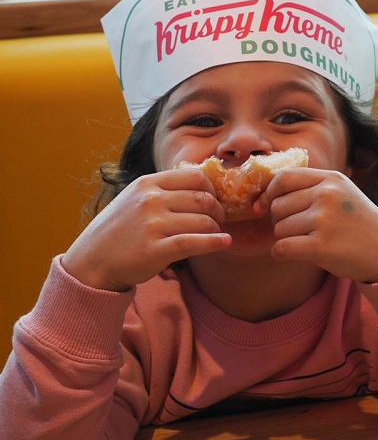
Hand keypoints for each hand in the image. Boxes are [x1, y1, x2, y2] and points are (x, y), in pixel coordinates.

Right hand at [62, 169, 230, 291]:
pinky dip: (215, 242)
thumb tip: (202, 186)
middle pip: (204, 199)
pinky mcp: (154, 249)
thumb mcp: (134, 199)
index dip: (212, 190)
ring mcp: (152, 224)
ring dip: (216, 229)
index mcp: (147, 184)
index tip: (214, 202)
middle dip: (218, 211)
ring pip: (203, 221)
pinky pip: (195, 242)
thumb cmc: (118, 231)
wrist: (90, 262)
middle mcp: (150, 200)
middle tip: (219, 222)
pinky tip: (225, 242)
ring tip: (216, 235)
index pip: (196, 177)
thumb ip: (162, 190)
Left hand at [255, 169, 377, 282]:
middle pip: (278, 205)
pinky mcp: (321, 246)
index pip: (284, 177)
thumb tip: (265, 197)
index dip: (269, 193)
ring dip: (286, 239)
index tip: (265, 206)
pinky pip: (281, 248)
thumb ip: (312, 189)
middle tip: (299, 231)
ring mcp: (324, 220)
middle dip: (280, 221)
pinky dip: (282, 254)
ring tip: (308, 242)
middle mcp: (327, 195)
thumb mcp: (343, 194)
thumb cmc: (361, 225)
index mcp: (332, 179)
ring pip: (279, 229)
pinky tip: (295, 255)